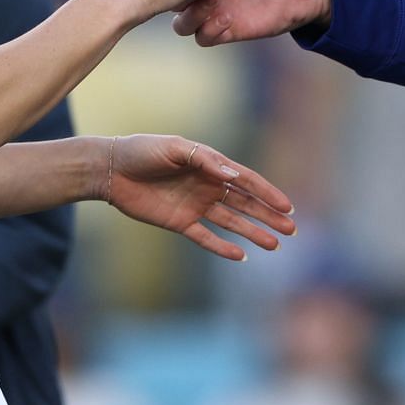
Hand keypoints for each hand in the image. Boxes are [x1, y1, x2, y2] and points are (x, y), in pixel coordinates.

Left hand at [102, 133, 296, 260]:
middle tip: (292, 229)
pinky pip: (205, 237)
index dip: (268, 193)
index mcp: (211, 165)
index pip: (246, 180)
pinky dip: (222, 247)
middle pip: (245, 203)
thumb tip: (234, 176)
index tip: (288, 206)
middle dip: (268, 215)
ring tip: (275, 244)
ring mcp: (195, 206)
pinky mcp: (179, 223)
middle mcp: (208, 186)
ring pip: (231, 222)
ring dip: (253, 232)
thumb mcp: (176, 149)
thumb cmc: (143, 151)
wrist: (112, 169)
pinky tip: (241, 255)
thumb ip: (206, 161)